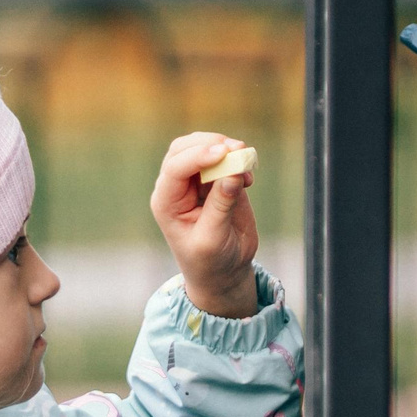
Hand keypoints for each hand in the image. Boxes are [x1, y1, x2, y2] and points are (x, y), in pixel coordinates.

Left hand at [152, 134, 262, 317]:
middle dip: (210, 144)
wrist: (223, 271)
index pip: (176, 168)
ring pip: (204, 147)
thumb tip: (232, 173)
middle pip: (185, 148)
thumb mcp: (212, 239)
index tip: (224, 153)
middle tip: (237, 149)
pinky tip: (249, 177)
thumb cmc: (210, 261)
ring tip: (246, 160)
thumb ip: (220, 206)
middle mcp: (177, 187)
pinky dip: (238, 160)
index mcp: (167, 202)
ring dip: (225, 148)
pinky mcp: (217, 181)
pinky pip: (225, 159)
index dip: (198, 156)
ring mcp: (197, 182)